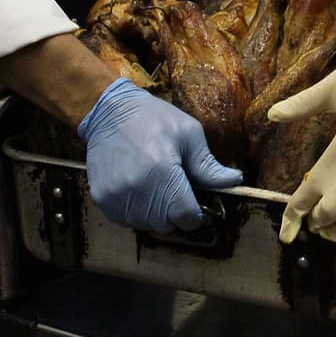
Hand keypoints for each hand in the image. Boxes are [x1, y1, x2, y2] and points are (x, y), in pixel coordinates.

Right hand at [77, 77, 242, 233]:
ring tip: (155, 186)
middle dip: (175, 213)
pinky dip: (135, 211)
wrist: (111, 111)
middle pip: (166, 225)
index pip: (186, 217)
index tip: (195, 203)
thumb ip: (209, 166)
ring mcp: (115, 196)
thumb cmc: (154, 118)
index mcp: (163, 173)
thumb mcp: (189, 134)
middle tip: (175, 189)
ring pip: (145, 225)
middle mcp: (137, 189)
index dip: (196, 214)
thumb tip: (235, 181)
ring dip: (154, 213)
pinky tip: (138, 188)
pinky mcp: (101, 198)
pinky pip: (125, 220)